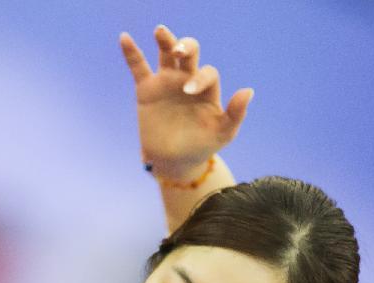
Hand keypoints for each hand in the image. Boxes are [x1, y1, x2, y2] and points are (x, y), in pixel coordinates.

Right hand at [120, 26, 253, 179]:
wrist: (174, 161)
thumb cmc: (201, 146)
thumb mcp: (223, 133)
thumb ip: (236, 113)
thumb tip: (249, 91)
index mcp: (206, 88)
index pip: (206, 73)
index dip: (199, 78)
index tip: (189, 92)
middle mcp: (187, 80)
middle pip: (189, 53)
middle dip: (186, 47)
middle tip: (180, 52)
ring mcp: (166, 83)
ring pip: (166, 54)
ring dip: (165, 40)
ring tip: (161, 31)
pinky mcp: (147, 90)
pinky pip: (138, 68)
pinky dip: (131, 53)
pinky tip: (125, 38)